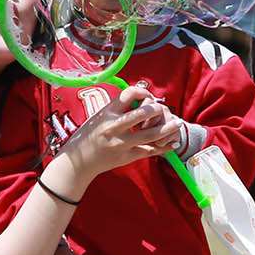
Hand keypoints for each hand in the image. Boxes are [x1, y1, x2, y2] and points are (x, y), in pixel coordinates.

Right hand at [58, 82, 181, 178]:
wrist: (77, 162)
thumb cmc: (87, 136)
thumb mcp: (97, 117)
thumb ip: (116, 108)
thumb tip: (137, 97)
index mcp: (106, 113)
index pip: (128, 95)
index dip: (142, 92)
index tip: (147, 95)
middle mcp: (114, 127)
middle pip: (142, 114)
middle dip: (157, 109)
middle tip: (163, 108)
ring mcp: (121, 143)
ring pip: (150, 134)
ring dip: (167, 128)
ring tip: (177, 123)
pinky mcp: (126, 157)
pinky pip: (149, 151)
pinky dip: (163, 147)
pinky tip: (172, 143)